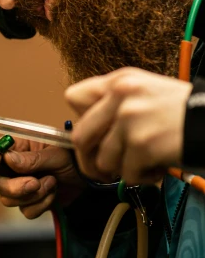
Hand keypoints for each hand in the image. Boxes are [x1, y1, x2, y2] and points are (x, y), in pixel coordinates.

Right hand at [0, 137, 84, 218]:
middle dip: (13, 187)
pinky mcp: (30, 201)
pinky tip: (53, 192)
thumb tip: (7, 159)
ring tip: (52, 181)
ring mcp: (20, 185)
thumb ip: (31, 158)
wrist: (90, 178)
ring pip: (9, 200)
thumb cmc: (73, 157)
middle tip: (34, 183)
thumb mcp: (55, 153)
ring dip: (33, 195)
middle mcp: (12, 167)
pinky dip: (42, 204)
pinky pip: (26, 211)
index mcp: (14, 148)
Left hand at [65, 67, 192, 184]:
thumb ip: (116, 104)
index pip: (74, 97)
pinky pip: (127, 174)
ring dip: (124, 169)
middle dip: (90, 159)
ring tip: (146, 162)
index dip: (81, 121)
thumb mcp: (146, 92)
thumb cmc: (183, 110)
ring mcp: (129, 120)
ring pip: (104, 161)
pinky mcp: (142, 145)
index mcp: (119, 80)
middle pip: (80, 136)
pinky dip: (143, 177)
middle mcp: (120, 96)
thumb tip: (91, 132)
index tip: (93, 136)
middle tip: (104, 169)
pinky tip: (159, 166)